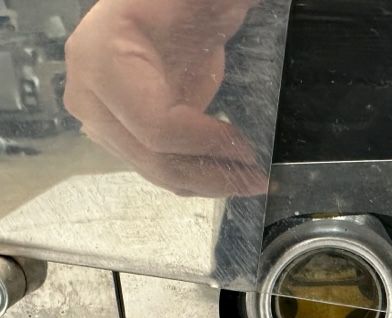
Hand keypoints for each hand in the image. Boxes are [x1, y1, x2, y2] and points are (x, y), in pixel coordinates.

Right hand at [64, 0, 266, 197]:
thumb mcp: (204, 5)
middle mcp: (89, 98)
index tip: (249, 150)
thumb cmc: (180, 4)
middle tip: (258, 179)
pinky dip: (196, 180)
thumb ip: (226, 13)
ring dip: (209, 183)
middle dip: (214, 174)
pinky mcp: (118, 141)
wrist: (160, 14)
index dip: (206, 144)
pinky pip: (160, 172)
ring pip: (159, 173)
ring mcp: (99, 124)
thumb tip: (252, 14)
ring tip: (251, 182)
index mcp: (102, 59)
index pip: (156, 127)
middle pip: (156, 160)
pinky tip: (228, 178)